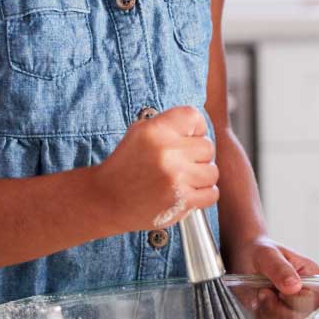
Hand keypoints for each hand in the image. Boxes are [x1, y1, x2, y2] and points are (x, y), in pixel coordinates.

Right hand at [94, 106, 218, 233]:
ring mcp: (175, 177)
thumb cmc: (125, 166)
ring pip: (212, 171)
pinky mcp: (181, 201)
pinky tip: (186, 192)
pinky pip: (212, 194)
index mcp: (156, 130)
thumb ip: (169, 124)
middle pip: (208, 146)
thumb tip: (199, 126)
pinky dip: (202, 195)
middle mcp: (167, 151)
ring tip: (183, 179)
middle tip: (182, 163)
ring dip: (201, 177)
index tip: (190, 137)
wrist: (105, 200)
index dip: (197, 128)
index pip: (194, 116)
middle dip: (198, 156)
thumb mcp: (139, 132)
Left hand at [231, 237, 318, 318]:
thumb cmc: (259, 252)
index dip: (289, 301)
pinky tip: (260, 306)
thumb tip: (294, 286)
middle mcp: (310, 295)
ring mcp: (298, 310)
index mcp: (313, 277)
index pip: (312, 301)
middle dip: (275, 310)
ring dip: (267, 316)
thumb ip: (280, 269)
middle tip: (262, 292)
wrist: (246, 258)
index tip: (271, 290)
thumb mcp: (267, 255)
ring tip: (260, 296)